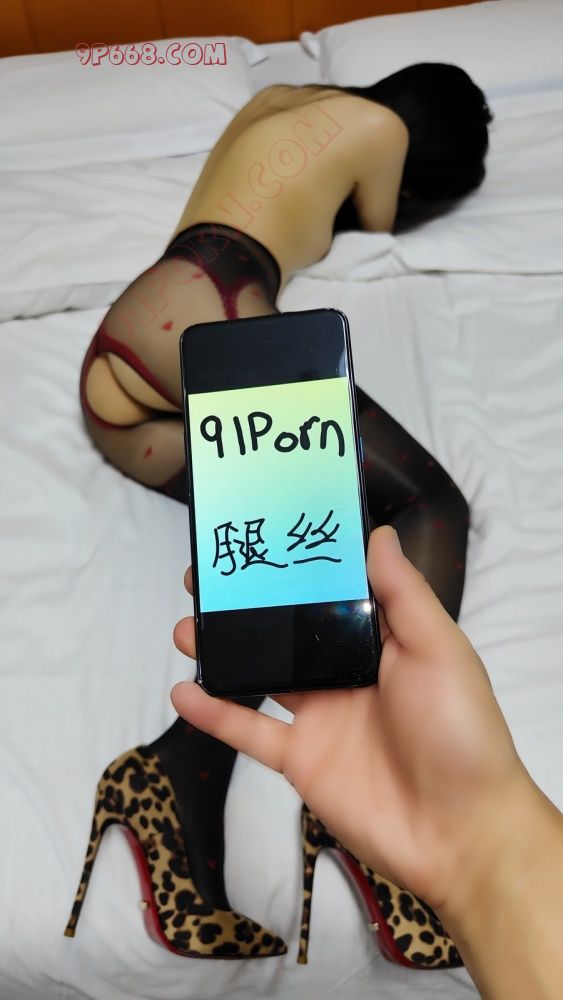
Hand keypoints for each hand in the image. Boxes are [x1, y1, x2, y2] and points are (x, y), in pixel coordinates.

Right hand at [171, 526, 529, 916]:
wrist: (459, 832)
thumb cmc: (460, 731)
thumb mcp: (439, 649)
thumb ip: (402, 593)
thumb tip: (380, 534)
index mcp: (382, 641)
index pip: (332, 593)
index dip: (298, 567)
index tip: (263, 535)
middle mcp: (346, 673)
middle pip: (288, 631)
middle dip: (248, 604)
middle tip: (208, 578)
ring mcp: (320, 717)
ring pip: (260, 675)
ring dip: (223, 650)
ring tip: (186, 626)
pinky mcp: (300, 759)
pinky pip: (249, 730)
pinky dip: (214, 713)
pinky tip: (183, 692)